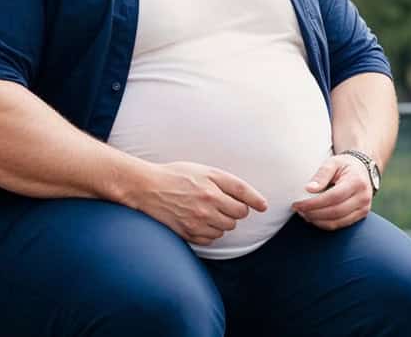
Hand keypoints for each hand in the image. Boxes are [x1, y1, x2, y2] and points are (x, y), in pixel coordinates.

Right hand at [128, 161, 268, 244]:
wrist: (147, 188)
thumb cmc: (177, 176)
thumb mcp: (204, 171)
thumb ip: (230, 184)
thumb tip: (255, 203)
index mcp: (212, 187)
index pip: (244, 196)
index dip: (256, 201)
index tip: (263, 206)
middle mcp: (207, 205)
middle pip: (237, 215)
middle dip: (233, 210)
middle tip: (220, 202)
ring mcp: (197, 222)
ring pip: (226, 229)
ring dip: (222, 221)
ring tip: (208, 210)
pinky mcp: (188, 233)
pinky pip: (211, 239)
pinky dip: (210, 232)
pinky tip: (200, 221)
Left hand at [291, 154, 374, 230]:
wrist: (363, 170)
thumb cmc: (345, 165)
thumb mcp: (333, 162)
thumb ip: (321, 174)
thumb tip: (309, 189)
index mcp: (356, 182)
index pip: (333, 197)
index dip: (314, 203)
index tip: (298, 204)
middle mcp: (363, 197)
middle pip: (335, 212)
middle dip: (313, 213)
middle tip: (298, 209)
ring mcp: (363, 209)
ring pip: (337, 222)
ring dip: (317, 221)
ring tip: (304, 214)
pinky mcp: (361, 216)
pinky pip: (340, 225)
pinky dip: (325, 224)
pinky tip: (314, 217)